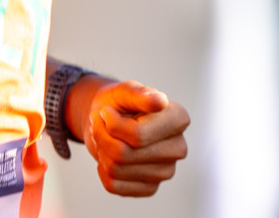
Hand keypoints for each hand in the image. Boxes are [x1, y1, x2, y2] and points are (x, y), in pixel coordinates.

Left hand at [79, 80, 189, 197]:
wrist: (107, 119)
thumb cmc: (118, 102)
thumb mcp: (123, 91)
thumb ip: (140, 94)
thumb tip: (161, 101)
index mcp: (178, 119)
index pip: (137, 135)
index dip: (112, 124)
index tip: (106, 111)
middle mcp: (178, 148)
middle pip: (124, 154)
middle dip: (102, 137)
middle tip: (100, 123)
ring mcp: (166, 171)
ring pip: (117, 169)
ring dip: (102, 151)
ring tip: (105, 137)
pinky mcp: (151, 188)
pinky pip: (114, 185)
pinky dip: (102, 170)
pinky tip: (109, 156)